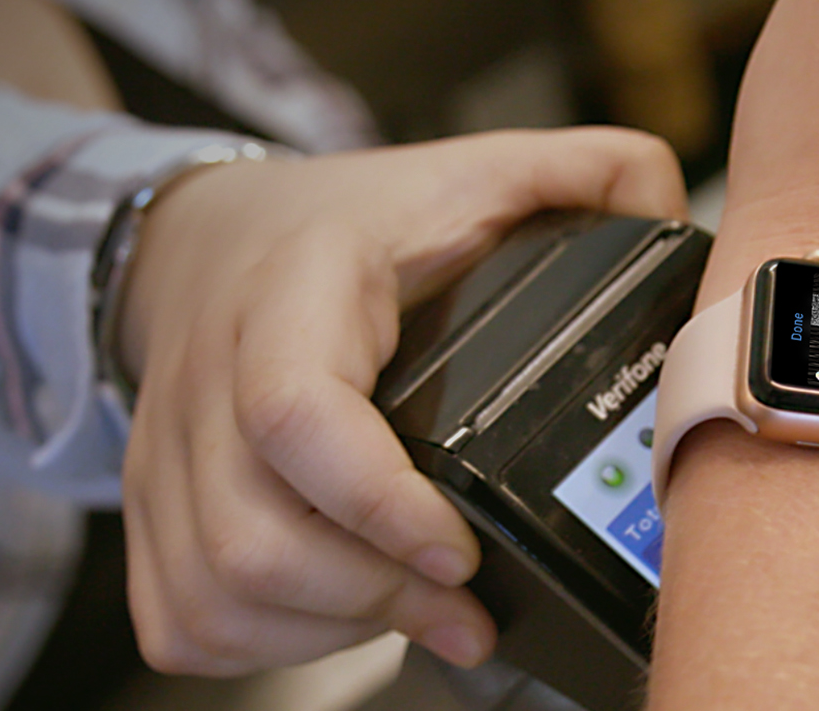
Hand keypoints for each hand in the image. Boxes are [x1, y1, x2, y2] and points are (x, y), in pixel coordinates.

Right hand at [118, 128, 685, 674]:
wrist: (198, 239)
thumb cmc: (340, 224)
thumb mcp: (466, 174)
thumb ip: (581, 174)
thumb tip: (672, 214)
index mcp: (292, 294)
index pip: (295, 409)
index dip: (378, 499)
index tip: (460, 548)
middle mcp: (210, 381)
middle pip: (253, 537)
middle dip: (374, 597)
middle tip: (467, 608)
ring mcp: (165, 456)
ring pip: (215, 593)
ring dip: (327, 628)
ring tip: (415, 613)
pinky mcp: (146, 512)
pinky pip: (182, 617)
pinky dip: (265, 643)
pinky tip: (337, 615)